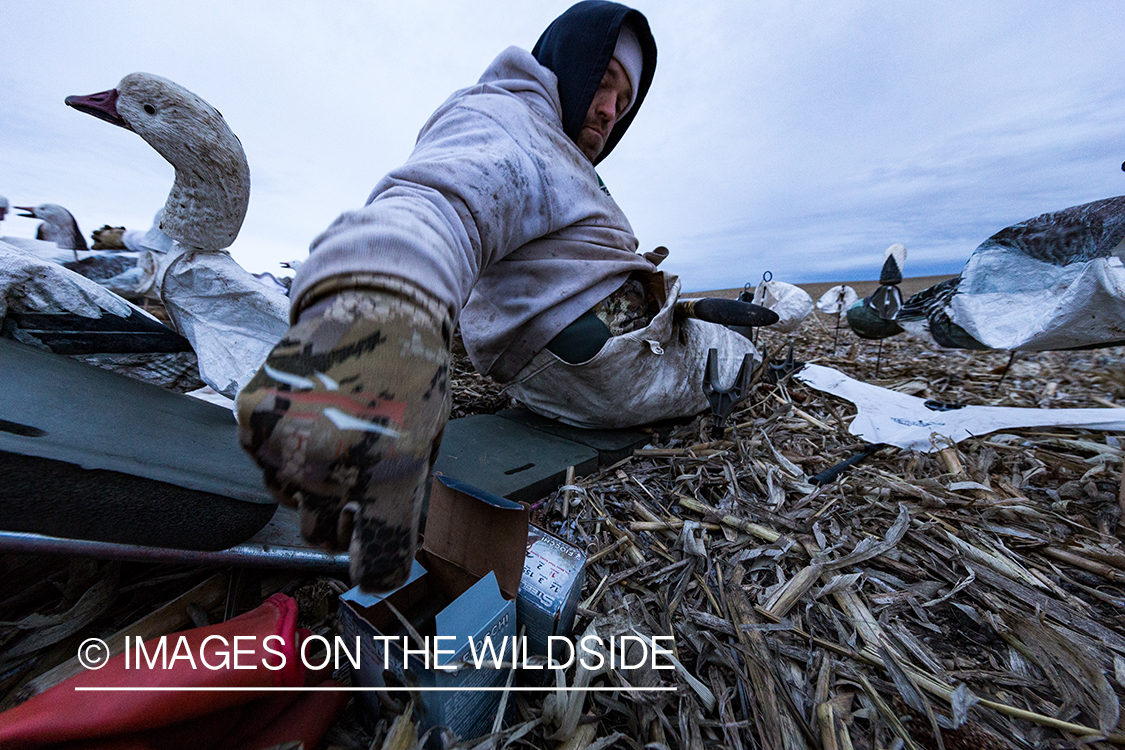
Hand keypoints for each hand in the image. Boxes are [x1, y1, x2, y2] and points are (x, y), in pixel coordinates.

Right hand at [236, 285, 450, 590]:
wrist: (374, 305)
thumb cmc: (413, 377)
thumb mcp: (429, 441)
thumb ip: (403, 499)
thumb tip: (380, 551)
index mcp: (390, 473)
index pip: (376, 562)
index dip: (375, 572)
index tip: (370, 564)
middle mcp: (331, 465)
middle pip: (321, 537)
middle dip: (340, 525)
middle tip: (356, 490)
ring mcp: (285, 442)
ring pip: (287, 501)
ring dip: (309, 487)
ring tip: (336, 439)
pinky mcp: (253, 420)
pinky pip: (264, 464)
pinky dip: (284, 453)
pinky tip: (310, 420)